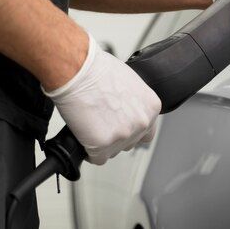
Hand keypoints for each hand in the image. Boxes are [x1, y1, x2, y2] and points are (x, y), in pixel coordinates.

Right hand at [43, 33, 160, 164]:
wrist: (78, 70)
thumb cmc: (98, 70)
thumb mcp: (130, 83)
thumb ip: (134, 102)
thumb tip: (126, 110)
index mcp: (151, 107)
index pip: (146, 132)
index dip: (130, 130)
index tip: (119, 126)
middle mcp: (142, 123)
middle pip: (129, 143)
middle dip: (115, 136)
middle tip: (100, 122)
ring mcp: (124, 135)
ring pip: (113, 151)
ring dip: (102, 143)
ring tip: (91, 124)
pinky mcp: (103, 144)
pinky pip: (97, 158)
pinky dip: (89, 151)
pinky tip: (84, 136)